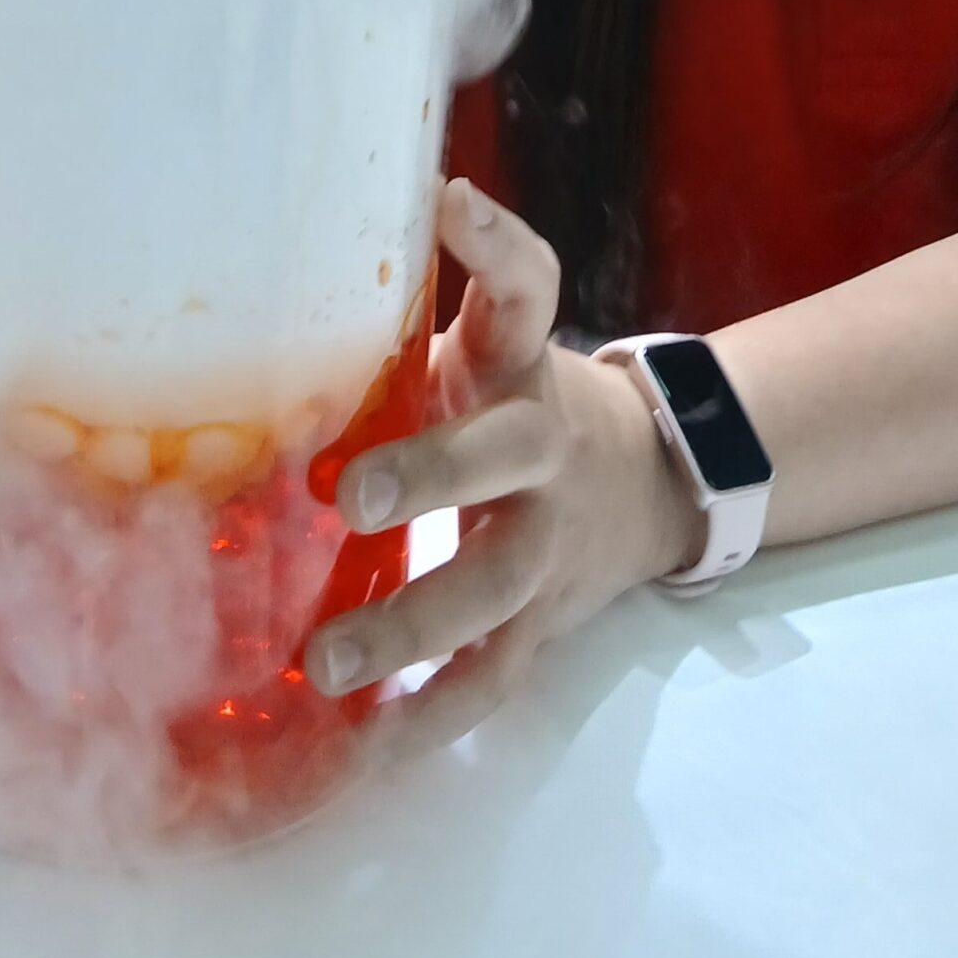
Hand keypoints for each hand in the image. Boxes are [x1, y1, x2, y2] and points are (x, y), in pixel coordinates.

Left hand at [303, 178, 703, 754]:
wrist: (654, 484)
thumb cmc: (522, 403)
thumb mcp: (489, 344)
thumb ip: (413, 314)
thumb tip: (302, 242)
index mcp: (521, 368)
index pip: (528, 289)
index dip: (496, 247)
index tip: (452, 204)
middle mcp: (543, 453)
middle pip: (502, 460)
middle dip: (433, 477)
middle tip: (351, 496)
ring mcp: (546, 549)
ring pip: (492, 593)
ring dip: (412, 629)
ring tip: (326, 664)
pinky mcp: (540, 625)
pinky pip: (486, 683)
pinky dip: (426, 721)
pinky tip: (358, 752)